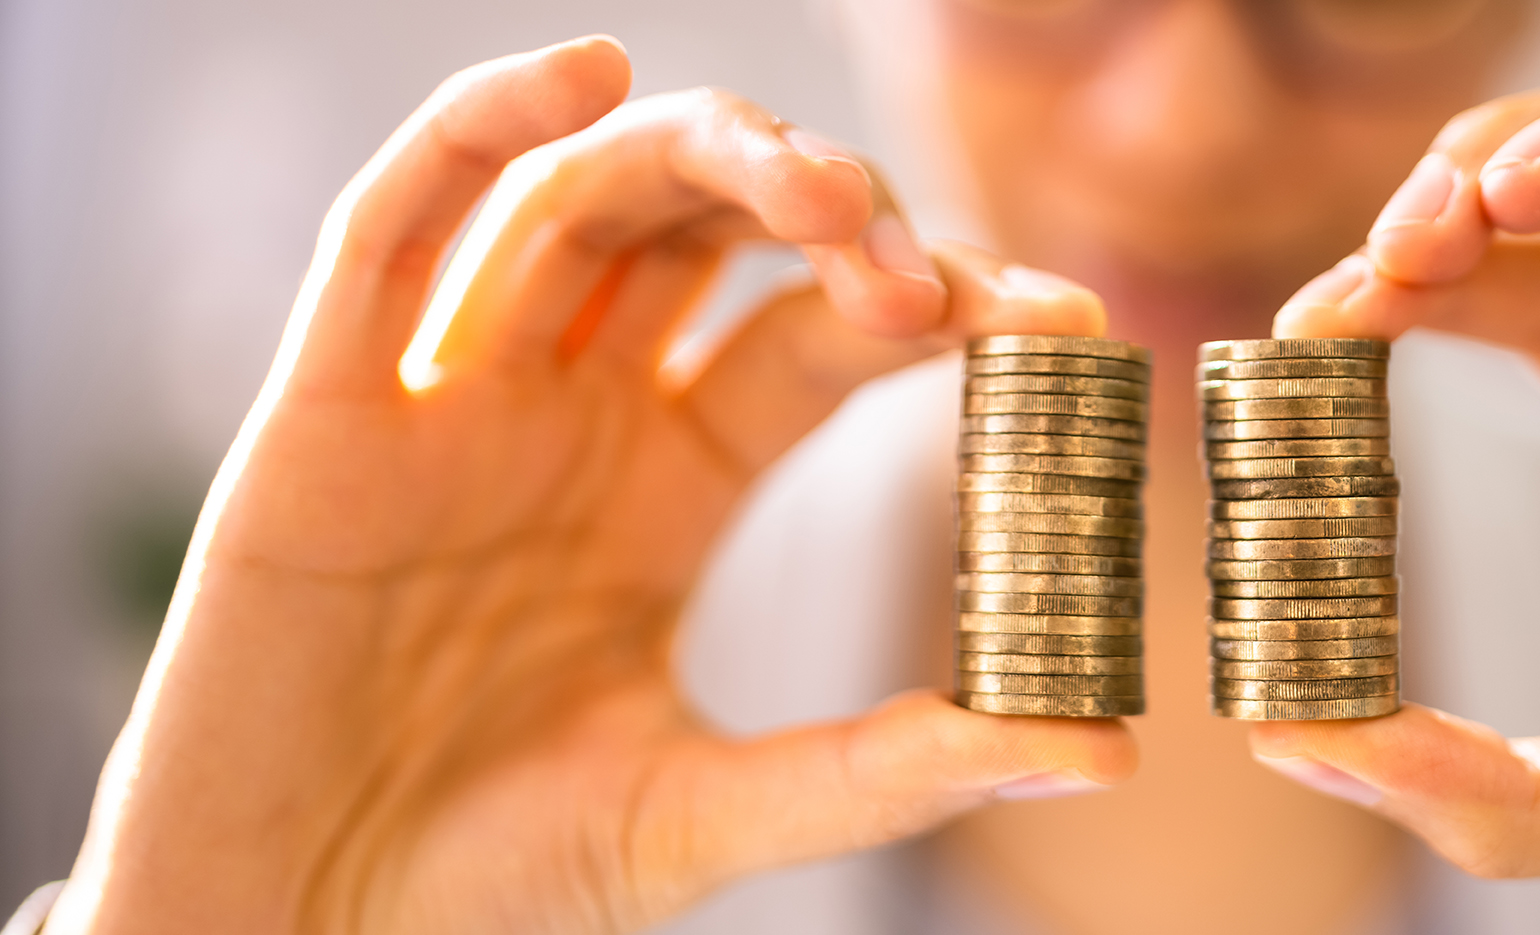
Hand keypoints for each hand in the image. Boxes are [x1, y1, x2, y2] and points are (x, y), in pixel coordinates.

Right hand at [47, 38, 1130, 934]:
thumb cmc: (492, 885)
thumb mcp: (711, 814)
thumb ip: (892, 770)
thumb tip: (1099, 749)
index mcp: (669, 487)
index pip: (822, 338)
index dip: (934, 300)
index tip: (1058, 314)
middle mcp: (571, 420)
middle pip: (710, 238)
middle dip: (829, 215)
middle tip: (926, 275)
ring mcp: (451, 405)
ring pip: (577, 204)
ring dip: (701, 158)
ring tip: (816, 186)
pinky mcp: (324, 419)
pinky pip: (388, 234)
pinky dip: (473, 132)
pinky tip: (584, 76)